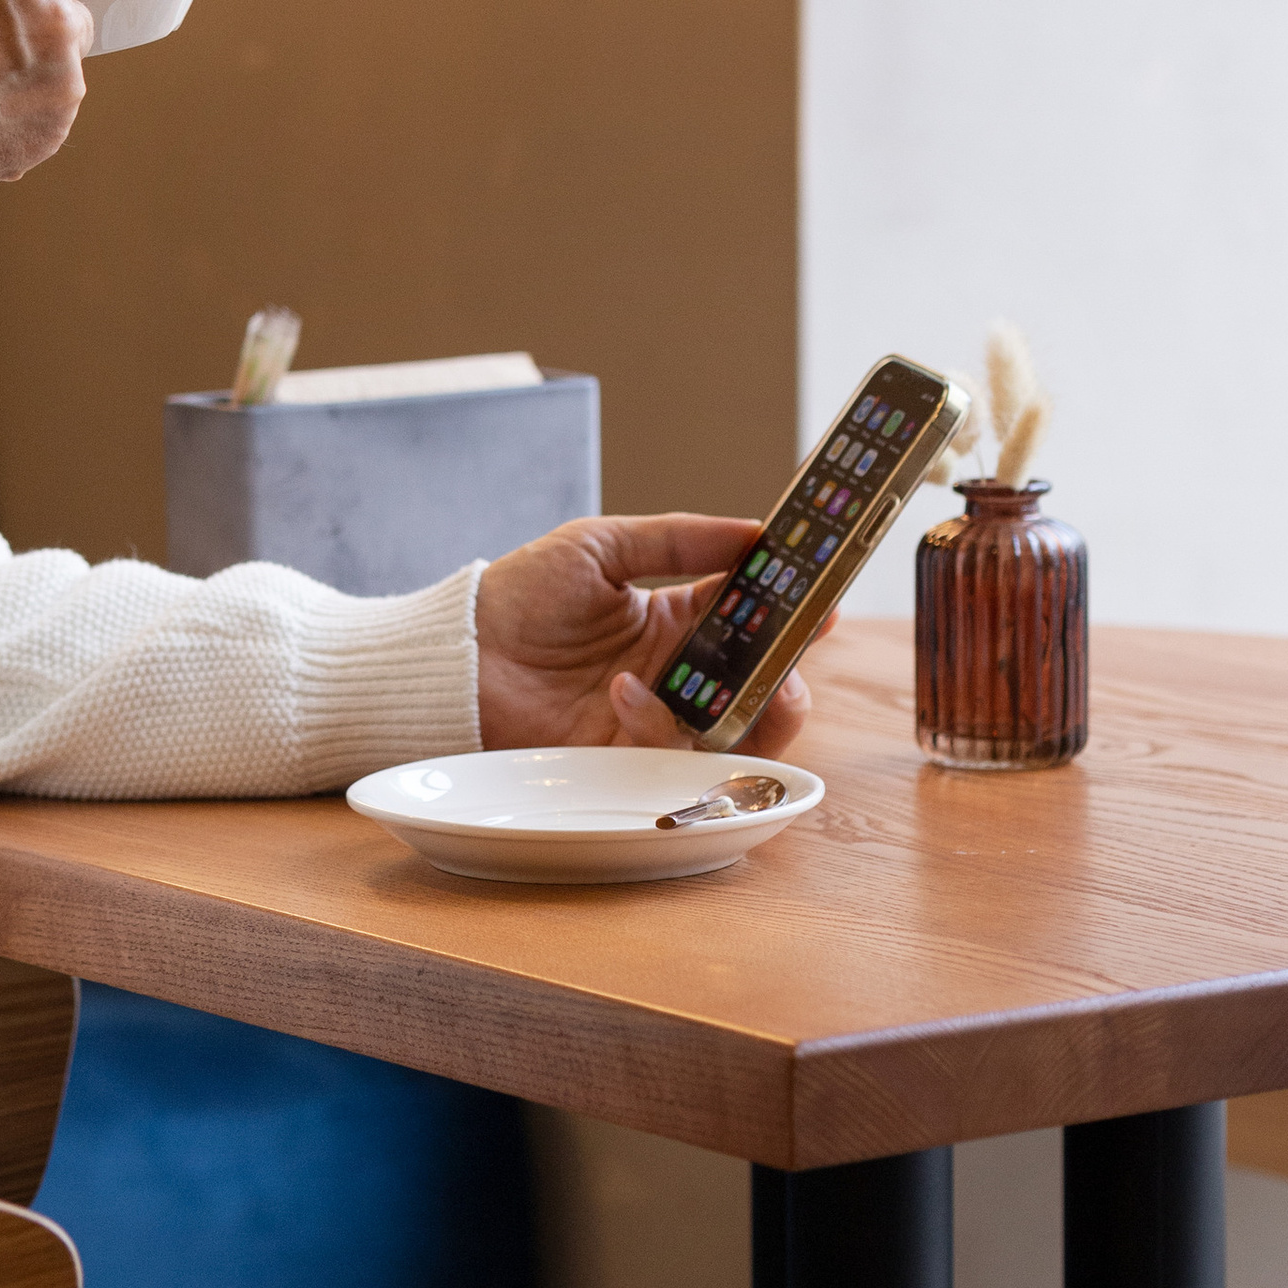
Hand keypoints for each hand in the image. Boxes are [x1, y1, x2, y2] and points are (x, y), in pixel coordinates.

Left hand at [473, 512, 814, 756]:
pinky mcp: (630, 756)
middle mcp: (678, 670)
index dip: (794, 610)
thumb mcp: (602, 547)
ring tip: (746, 685)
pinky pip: (675, 751)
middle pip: (763, 684)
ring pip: (738, 731)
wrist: (461, 654)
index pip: (753, 613)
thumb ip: (678, 540)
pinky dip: (659, 720)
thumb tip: (755, 530)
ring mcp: (658, 717)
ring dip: (751, 710)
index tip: (826, 601)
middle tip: (792, 658)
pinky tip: (624, 688)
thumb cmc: (523, 593)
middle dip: (790, 674)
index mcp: (677, 615)